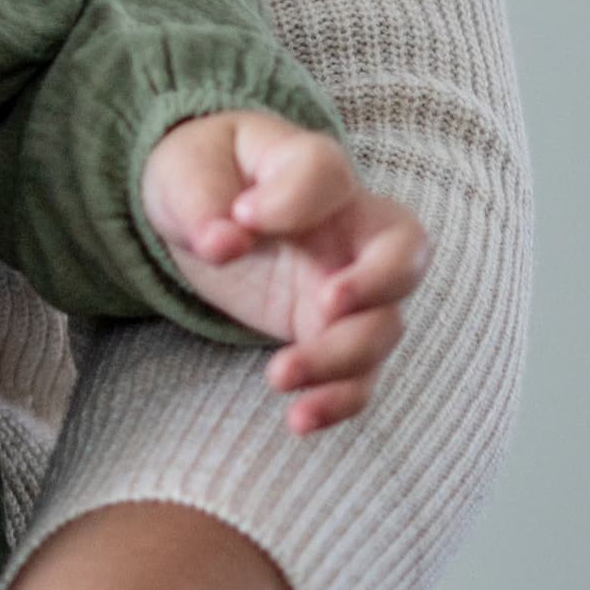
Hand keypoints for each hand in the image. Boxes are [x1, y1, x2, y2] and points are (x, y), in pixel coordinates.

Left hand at [140, 110, 427, 430]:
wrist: (203, 209)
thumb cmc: (202, 176)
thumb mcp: (183, 172)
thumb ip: (202, 199)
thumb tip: (222, 240)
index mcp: (310, 170)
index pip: (326, 172)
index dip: (295, 196)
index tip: (241, 215)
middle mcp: (348, 228)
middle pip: (405, 251)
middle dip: (378, 282)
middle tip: (325, 303)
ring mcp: (348, 285)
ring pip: (382, 326)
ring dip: (340, 357)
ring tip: (277, 376)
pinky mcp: (330, 333)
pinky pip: (359, 375)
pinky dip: (339, 401)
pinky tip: (299, 419)